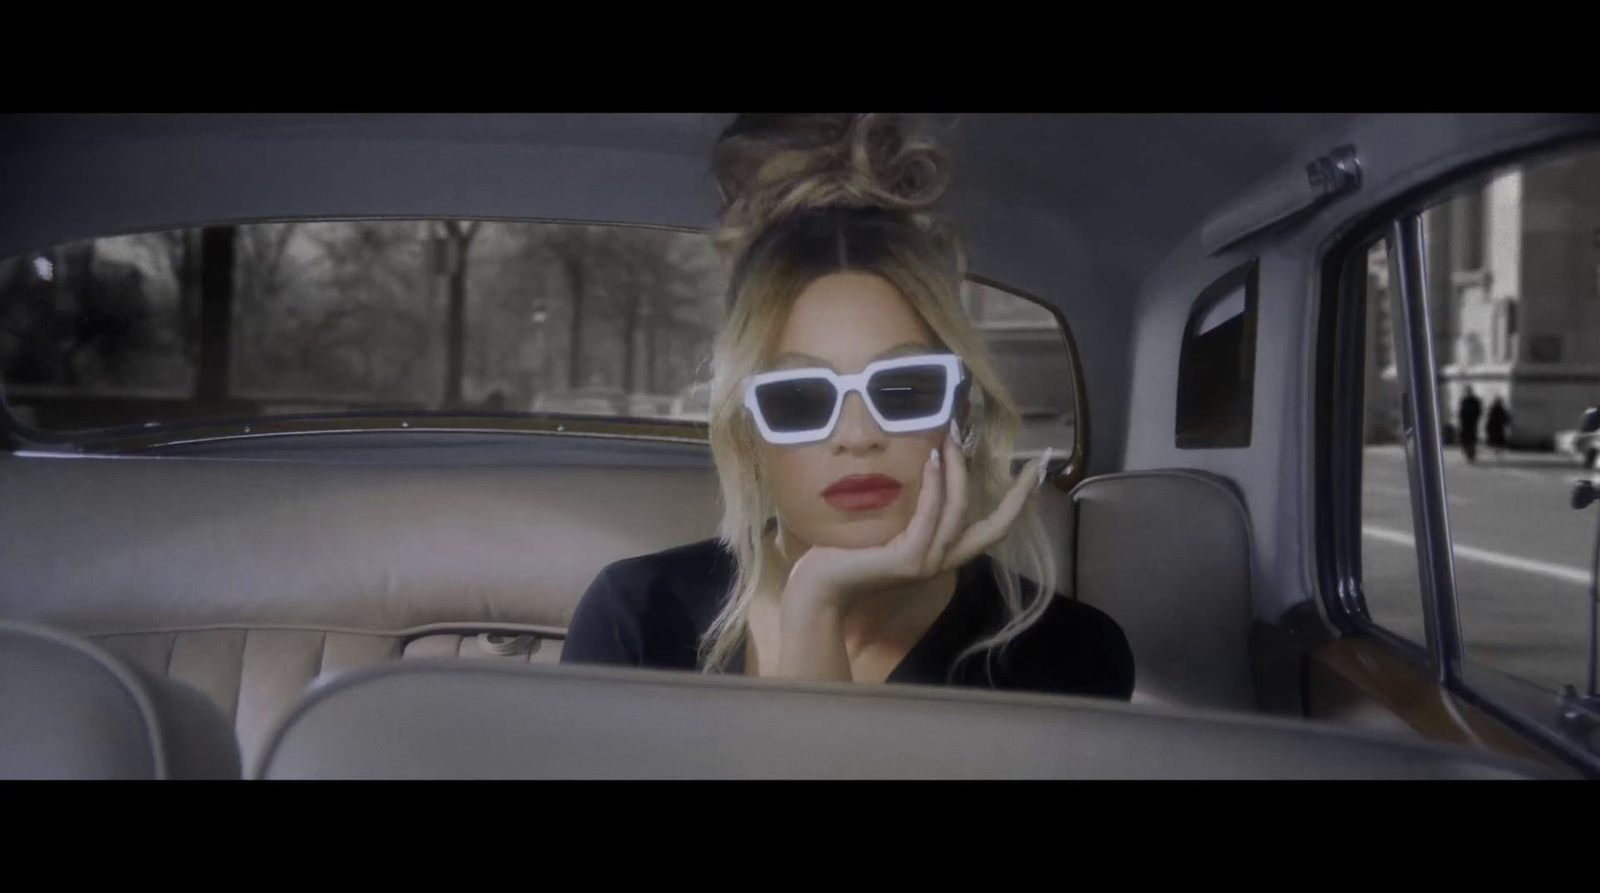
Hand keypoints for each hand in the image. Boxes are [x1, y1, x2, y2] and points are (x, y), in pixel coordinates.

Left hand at [784, 427, 1050, 615]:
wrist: (820, 586)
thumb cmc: (849, 551)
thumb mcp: (890, 523)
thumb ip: (912, 504)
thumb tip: (922, 457)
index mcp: (943, 552)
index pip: (991, 529)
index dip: (1017, 502)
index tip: (1034, 470)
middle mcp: (943, 561)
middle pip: (994, 528)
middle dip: (1016, 496)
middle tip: (1026, 458)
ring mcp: (927, 563)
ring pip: (958, 512)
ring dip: (958, 472)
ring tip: (951, 439)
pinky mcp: (908, 561)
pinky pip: (929, 517)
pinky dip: (934, 487)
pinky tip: (931, 461)